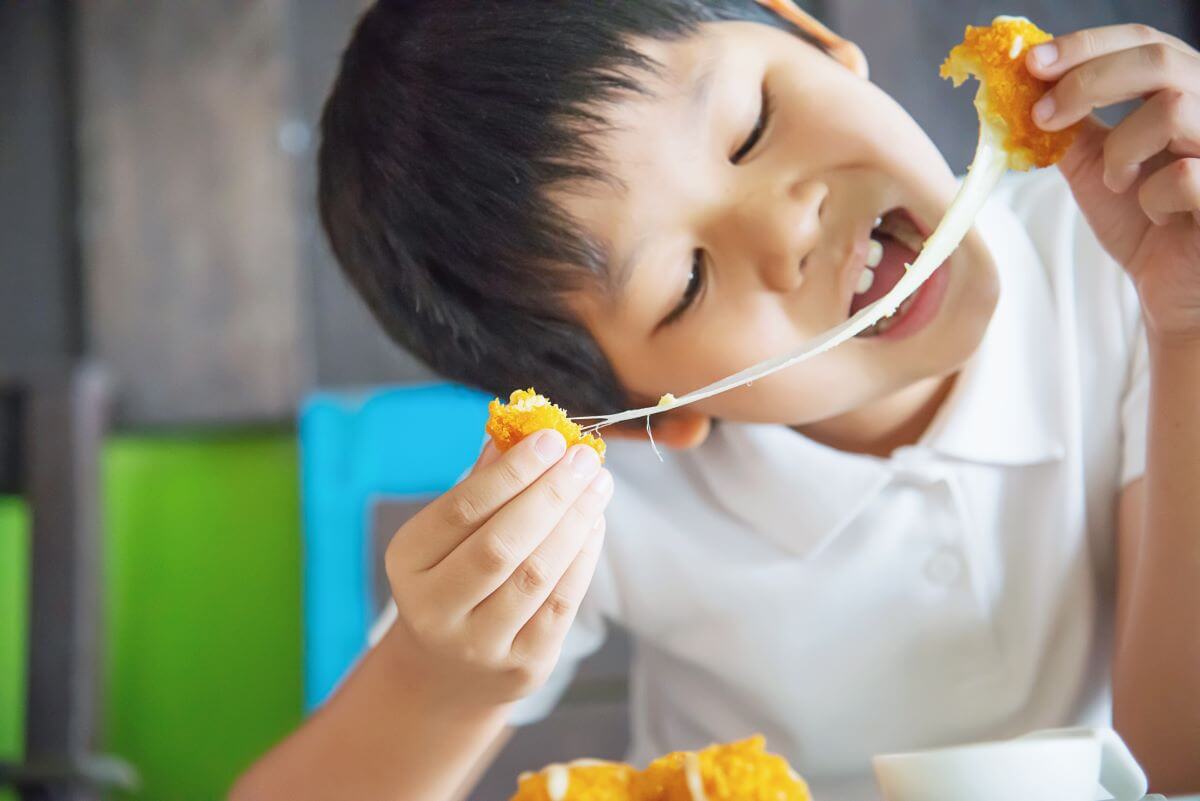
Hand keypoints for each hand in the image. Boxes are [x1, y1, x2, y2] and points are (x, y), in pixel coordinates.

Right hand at [381, 431, 611, 706]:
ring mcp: (478, 645)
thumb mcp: (447, 537)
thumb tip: (520, 430)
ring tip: (598, 485)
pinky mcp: (522, 667)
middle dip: (550, 494)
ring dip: (575, 522)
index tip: (552, 438)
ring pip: (535, 575)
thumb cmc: (453, 581)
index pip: (462, 510)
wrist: (447, 675)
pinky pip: (560, 605)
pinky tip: (595, 524)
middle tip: (585, 457)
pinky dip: (583, 559)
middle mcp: (434, 610)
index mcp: (408, 563)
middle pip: (501, 545)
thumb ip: (481, 486)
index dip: (511, 472)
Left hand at [1026, 24, 1199, 343]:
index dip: (1085, 46)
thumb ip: (1068, 128)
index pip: (1143, 42)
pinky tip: (1159, 217)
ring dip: (1122, 149)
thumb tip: (1019, 92)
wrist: (1169, 287)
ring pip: (1172, 111)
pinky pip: (1185, 176)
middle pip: (1158, 60)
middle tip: (1042, 116)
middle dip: (1087, 82)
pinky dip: (1152, 199)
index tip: (1030, 63)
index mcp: (1184, 91)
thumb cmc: (1142, 221)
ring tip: (1116, 183)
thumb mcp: (1094, 166)